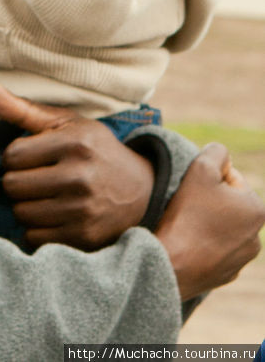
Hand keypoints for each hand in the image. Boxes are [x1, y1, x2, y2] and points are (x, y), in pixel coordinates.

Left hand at [0, 81, 153, 249]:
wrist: (142, 191)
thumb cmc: (94, 151)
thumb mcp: (66, 124)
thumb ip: (22, 108)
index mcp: (73, 142)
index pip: (12, 155)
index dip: (16, 157)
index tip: (32, 158)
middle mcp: (79, 175)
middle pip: (12, 186)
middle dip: (18, 182)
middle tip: (37, 178)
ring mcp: (83, 209)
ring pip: (21, 213)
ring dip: (27, 206)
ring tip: (47, 197)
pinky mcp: (84, 237)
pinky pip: (34, 238)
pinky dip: (38, 229)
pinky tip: (55, 216)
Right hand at [155, 143, 263, 300]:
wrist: (172, 263)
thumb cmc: (188, 214)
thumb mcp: (201, 168)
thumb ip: (216, 151)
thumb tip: (222, 154)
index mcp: (257, 210)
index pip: (231, 178)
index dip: (208, 177)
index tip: (193, 188)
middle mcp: (257, 237)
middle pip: (228, 204)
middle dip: (209, 200)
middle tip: (187, 204)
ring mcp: (242, 259)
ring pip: (221, 227)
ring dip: (206, 221)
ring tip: (186, 223)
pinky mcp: (226, 275)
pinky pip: (213, 249)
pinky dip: (202, 243)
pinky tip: (187, 242)